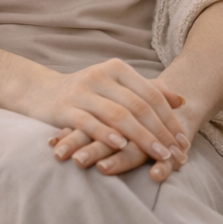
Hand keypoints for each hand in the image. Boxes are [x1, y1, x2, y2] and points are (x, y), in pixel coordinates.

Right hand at [16, 59, 189, 177]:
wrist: (38, 92)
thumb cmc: (86, 93)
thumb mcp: (115, 86)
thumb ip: (146, 90)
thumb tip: (181, 101)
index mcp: (117, 68)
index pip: (151, 94)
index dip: (170, 118)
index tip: (183, 140)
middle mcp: (101, 75)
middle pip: (138, 106)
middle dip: (161, 131)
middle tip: (176, 153)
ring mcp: (82, 91)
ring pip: (118, 115)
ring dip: (141, 137)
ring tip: (158, 154)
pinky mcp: (64, 108)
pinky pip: (89, 122)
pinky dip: (107, 134)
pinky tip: (121, 146)